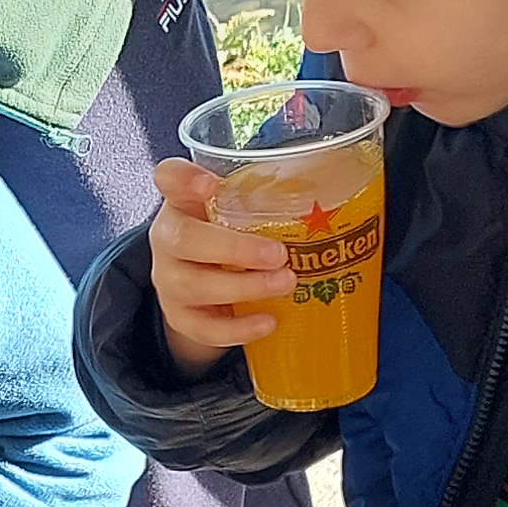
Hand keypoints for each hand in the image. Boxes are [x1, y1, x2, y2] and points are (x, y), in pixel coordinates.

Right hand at [145, 159, 291, 376]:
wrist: (204, 287)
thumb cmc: (231, 238)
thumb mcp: (241, 213)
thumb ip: (268, 201)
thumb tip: (338, 195)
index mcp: (185, 201)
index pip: (169, 178)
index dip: (183, 179)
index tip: (209, 185)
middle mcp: (169, 237)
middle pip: (180, 238)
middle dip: (232, 248)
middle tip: (278, 254)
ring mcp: (169, 279)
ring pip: (192, 285)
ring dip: (244, 286)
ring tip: (285, 283)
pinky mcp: (179, 317)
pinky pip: (203, 327)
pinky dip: (238, 328)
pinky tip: (269, 322)